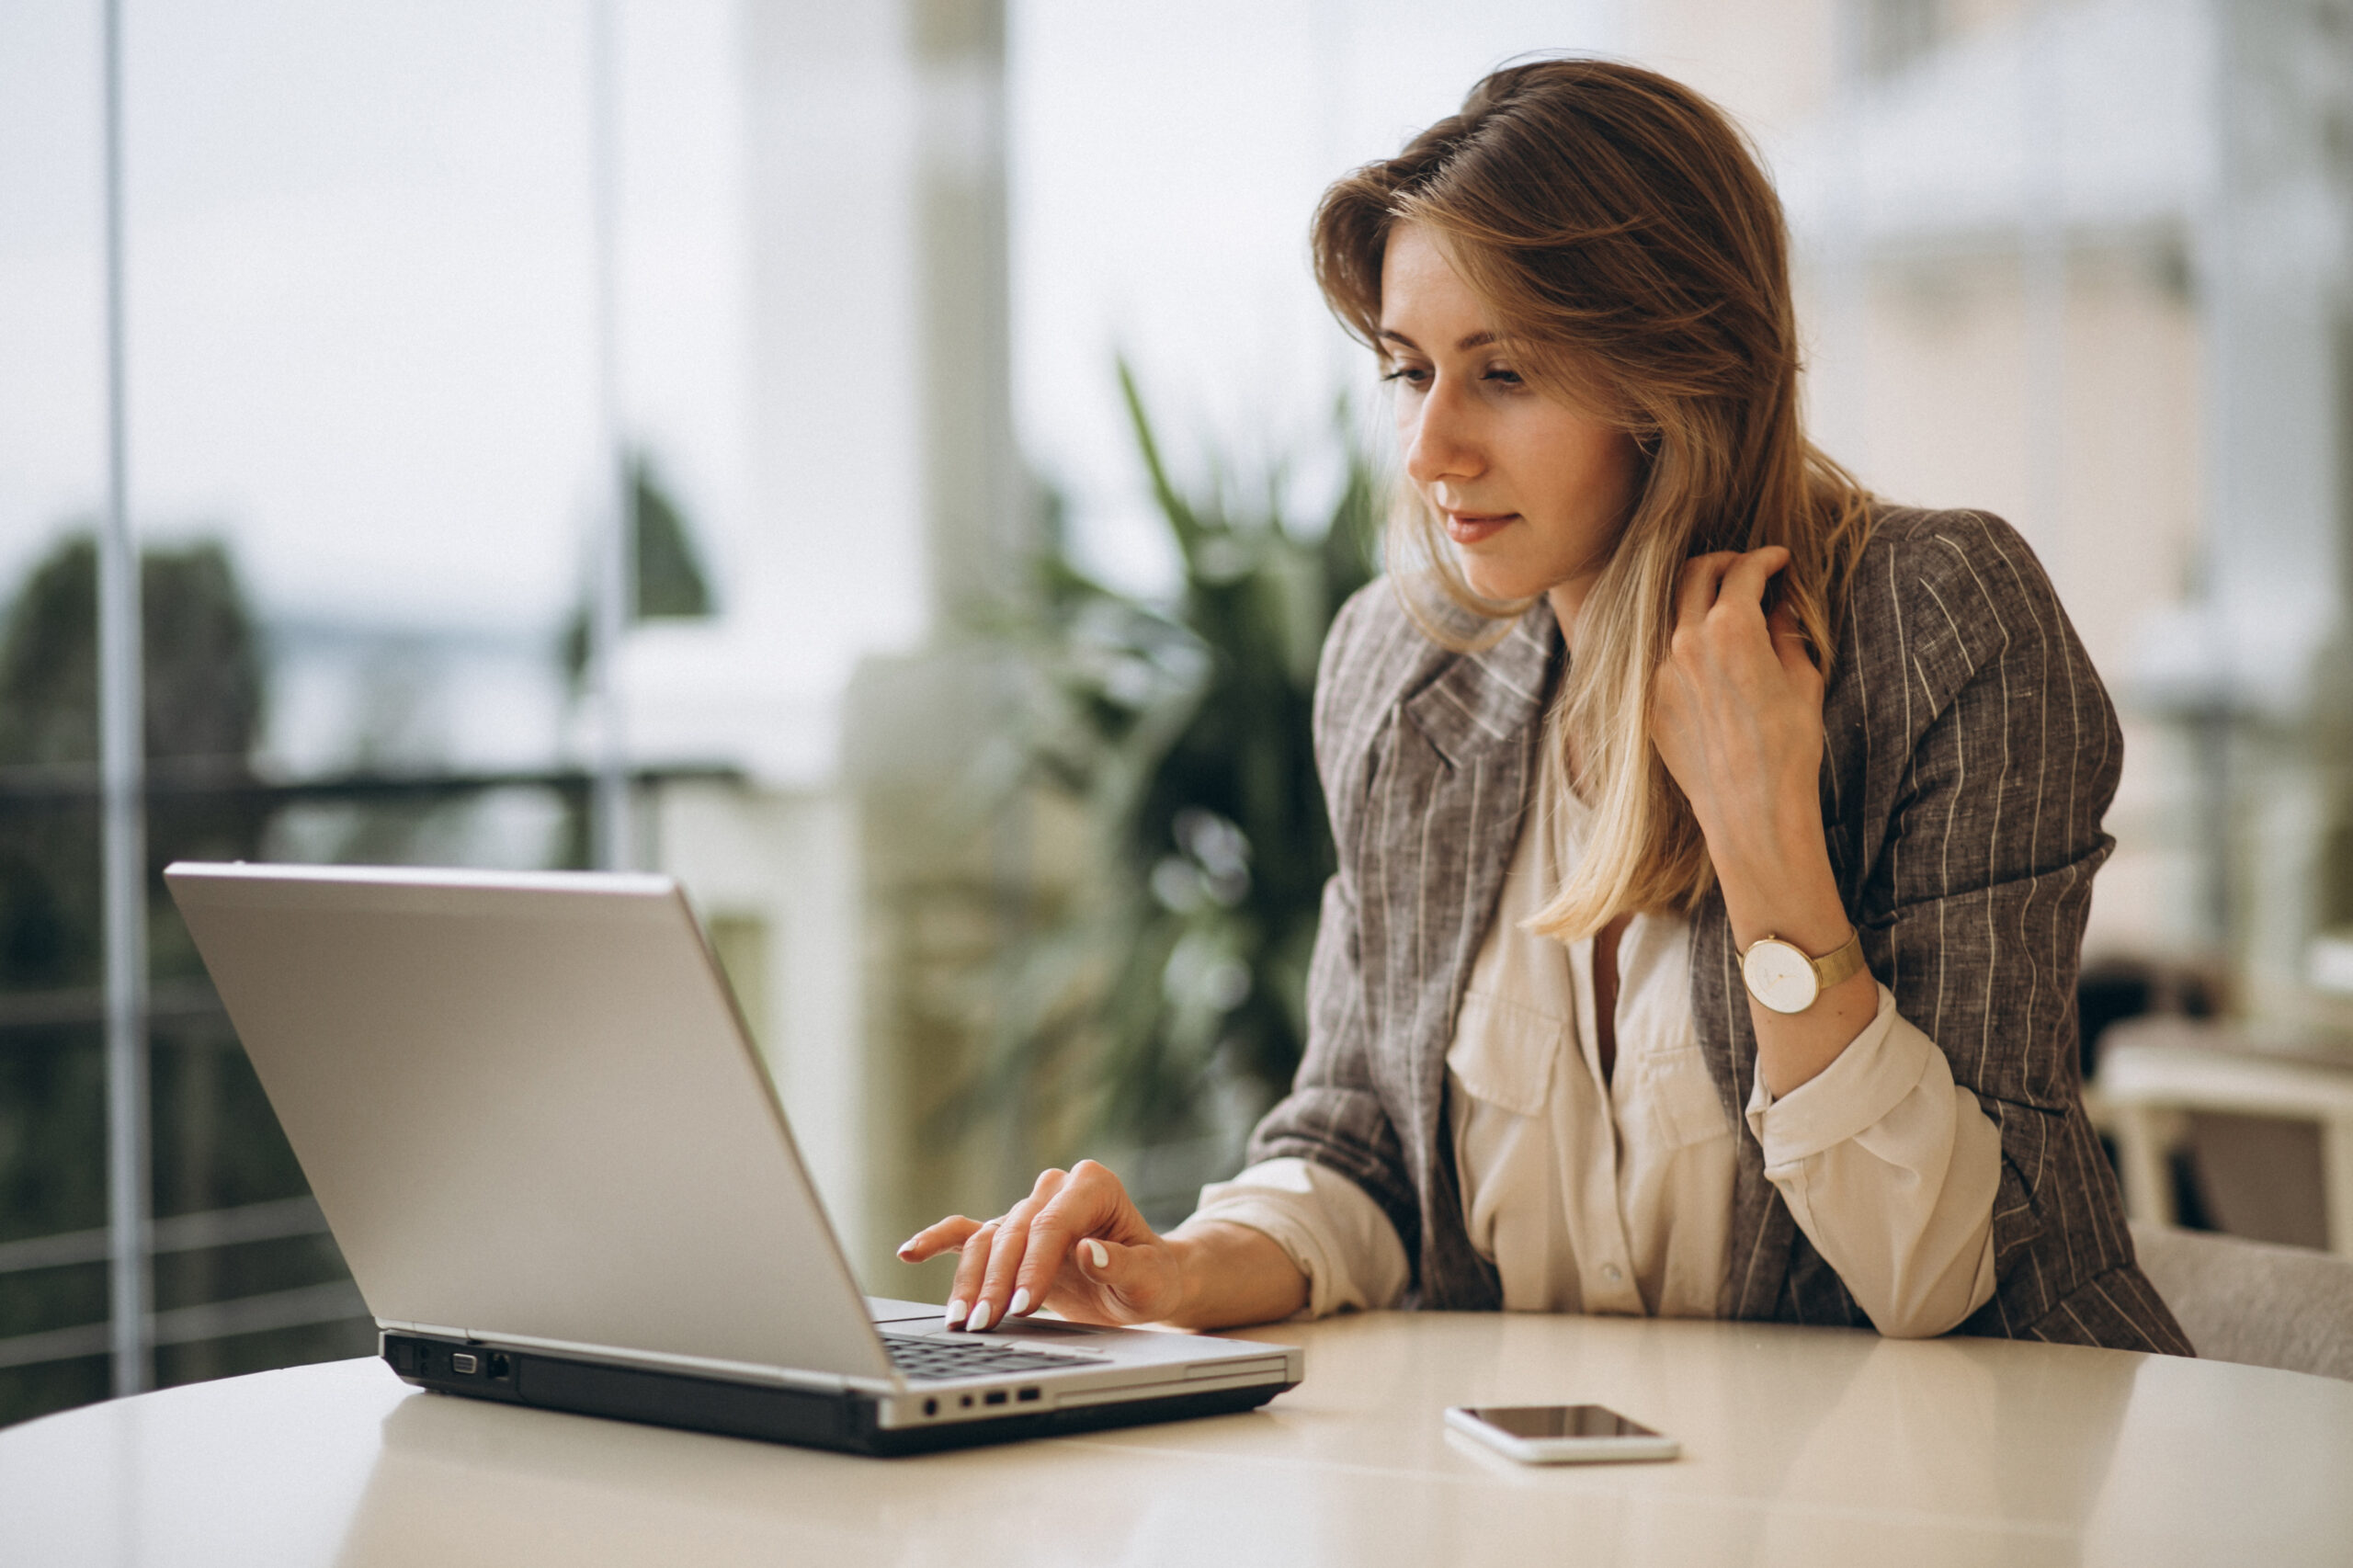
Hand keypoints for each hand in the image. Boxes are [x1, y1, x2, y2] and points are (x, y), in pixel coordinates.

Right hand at [896, 1161, 1183, 1331]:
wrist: (1144, 1280)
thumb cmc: (1153, 1277)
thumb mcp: (1151, 1278)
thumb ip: (1125, 1265)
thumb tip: (1089, 1251)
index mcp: (1093, 1185)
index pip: (1051, 1223)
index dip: (1033, 1265)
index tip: (1023, 1306)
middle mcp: (1056, 1189)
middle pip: (1013, 1231)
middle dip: (996, 1281)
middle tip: (983, 1324)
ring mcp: (1029, 1209)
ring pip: (986, 1239)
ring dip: (970, 1280)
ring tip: (961, 1322)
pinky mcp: (1011, 1233)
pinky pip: (967, 1232)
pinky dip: (938, 1241)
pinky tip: (909, 1252)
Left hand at [1649, 546, 1827, 890]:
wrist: (1752, 810)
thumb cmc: (1790, 748)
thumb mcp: (1803, 681)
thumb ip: (1786, 633)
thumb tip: (1779, 605)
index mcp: (1730, 629)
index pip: (1743, 569)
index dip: (1766, 557)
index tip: (1780, 560)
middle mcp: (1686, 642)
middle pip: (1695, 573)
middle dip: (1725, 562)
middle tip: (1747, 569)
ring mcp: (1660, 672)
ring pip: (1672, 611)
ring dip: (1699, 599)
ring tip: (1725, 608)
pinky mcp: (1650, 701)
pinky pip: (1662, 655)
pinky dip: (1686, 642)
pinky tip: (1709, 656)